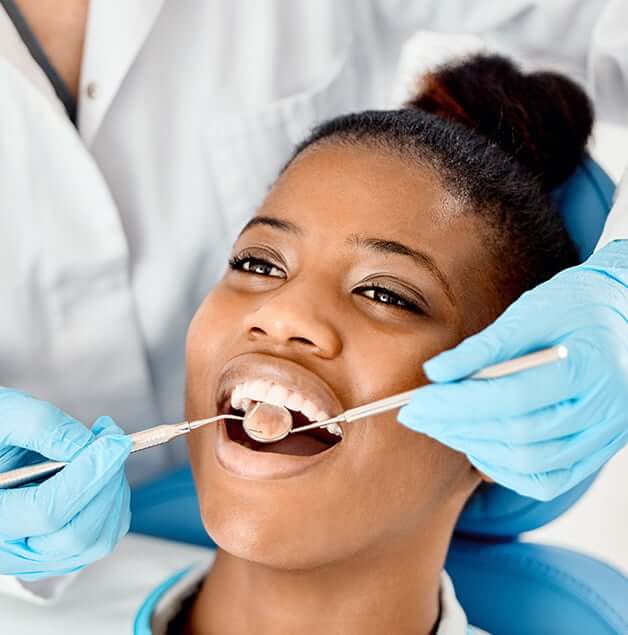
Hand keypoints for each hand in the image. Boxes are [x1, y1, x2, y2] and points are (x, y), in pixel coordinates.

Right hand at [0, 389, 131, 577]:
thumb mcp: (4, 417)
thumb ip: (39, 425)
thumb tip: (88, 445)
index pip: (47, 512)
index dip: (89, 474)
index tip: (116, 441)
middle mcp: (9, 550)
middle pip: (77, 534)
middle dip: (106, 482)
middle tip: (112, 440)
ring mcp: (36, 557)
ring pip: (98, 539)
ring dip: (114, 490)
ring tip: (105, 450)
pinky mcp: (60, 550)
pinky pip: (103, 535)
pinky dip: (114, 500)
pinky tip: (101, 469)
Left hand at [398, 241, 627, 500]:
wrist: (627, 313)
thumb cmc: (578, 304)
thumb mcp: (532, 311)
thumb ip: (485, 346)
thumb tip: (435, 372)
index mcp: (588, 369)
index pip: (512, 398)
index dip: (458, 404)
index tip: (417, 402)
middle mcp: (604, 411)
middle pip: (518, 436)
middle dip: (457, 428)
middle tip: (418, 417)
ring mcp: (606, 436)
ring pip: (533, 465)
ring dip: (477, 449)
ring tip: (442, 428)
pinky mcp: (599, 448)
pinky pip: (550, 478)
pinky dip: (508, 470)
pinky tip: (479, 447)